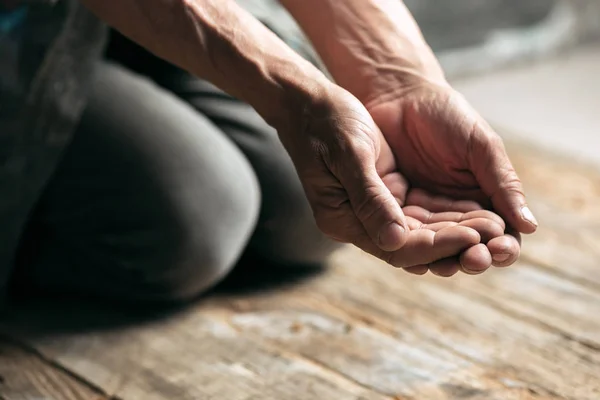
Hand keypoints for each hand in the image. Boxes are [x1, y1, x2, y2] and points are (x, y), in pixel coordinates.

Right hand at [279, 83, 511, 272]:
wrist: (311, 103)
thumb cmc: (326, 122)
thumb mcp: (349, 154)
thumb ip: (370, 199)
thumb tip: (396, 240)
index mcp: (342, 220)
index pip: (396, 247)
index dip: (436, 244)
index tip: (472, 236)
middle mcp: (356, 223)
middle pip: (413, 247)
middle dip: (454, 243)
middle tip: (496, 238)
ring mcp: (370, 211)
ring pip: (420, 234)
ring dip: (456, 232)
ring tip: (494, 228)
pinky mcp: (383, 196)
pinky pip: (419, 216)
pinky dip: (447, 217)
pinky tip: (476, 213)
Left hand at [366, 80, 535, 267]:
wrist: (399, 97)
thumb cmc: (447, 116)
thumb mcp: (480, 146)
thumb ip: (502, 184)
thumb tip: (529, 227)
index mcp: (483, 198)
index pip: (499, 234)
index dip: (502, 246)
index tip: (500, 248)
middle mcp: (454, 213)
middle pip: (468, 248)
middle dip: (474, 257)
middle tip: (474, 259)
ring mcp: (423, 214)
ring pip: (436, 249)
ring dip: (444, 259)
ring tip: (448, 264)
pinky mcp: (394, 212)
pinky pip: (403, 236)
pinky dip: (411, 247)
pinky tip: (414, 252)